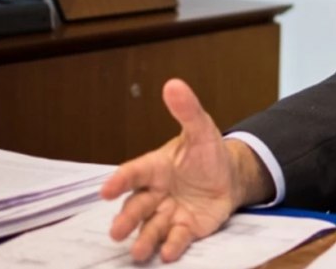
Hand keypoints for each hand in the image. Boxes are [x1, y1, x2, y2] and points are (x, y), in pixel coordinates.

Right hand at [100, 78, 248, 261]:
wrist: (230, 176)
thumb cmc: (207, 153)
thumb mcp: (201, 129)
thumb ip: (187, 110)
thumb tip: (173, 84)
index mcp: (155, 168)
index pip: (133, 173)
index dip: (119, 181)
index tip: (105, 190)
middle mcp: (157, 193)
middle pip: (137, 206)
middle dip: (126, 219)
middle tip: (116, 231)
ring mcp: (169, 212)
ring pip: (151, 227)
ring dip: (144, 239)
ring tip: (138, 252)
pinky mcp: (186, 228)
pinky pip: (177, 238)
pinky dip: (172, 245)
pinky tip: (167, 254)